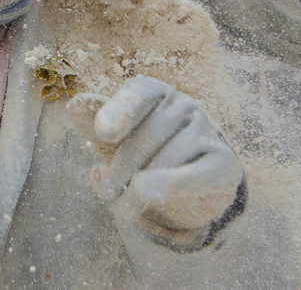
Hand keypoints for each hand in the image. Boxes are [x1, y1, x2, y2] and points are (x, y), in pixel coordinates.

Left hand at [68, 76, 243, 250]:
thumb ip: (96, 123)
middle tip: (107, 193)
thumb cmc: (148, 156)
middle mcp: (185, 105)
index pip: (139, 95)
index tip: (103, 132)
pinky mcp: (225, 163)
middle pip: (143, 138)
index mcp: (156, 93)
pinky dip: (168, 187)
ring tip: (127, 207)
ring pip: (164, 162)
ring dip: (137, 192)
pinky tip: (146, 193)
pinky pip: (194, 177)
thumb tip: (75, 105)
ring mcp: (208, 132)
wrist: (195, 186)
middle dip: (119, 172)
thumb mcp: (117, 142)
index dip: (120, 112)